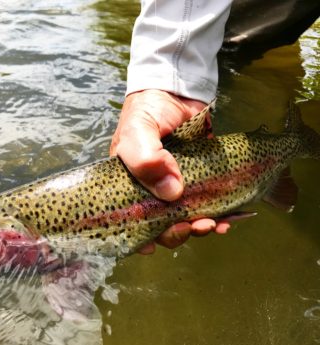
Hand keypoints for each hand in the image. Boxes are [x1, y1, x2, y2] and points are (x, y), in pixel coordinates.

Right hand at [110, 89, 229, 253]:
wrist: (178, 87)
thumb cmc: (149, 109)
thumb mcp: (138, 131)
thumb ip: (146, 159)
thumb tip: (172, 193)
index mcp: (129, 183)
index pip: (131, 217)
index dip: (140, 235)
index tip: (154, 244)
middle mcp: (151, 188)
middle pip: (161, 222)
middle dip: (176, 232)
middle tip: (193, 227)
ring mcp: (176, 184)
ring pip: (186, 217)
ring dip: (199, 227)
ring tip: (215, 225)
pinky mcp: (200, 179)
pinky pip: (208, 203)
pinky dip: (218, 214)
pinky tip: (228, 219)